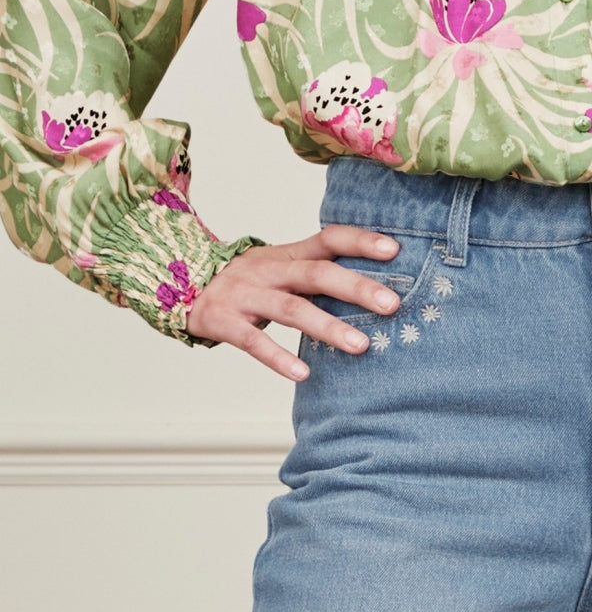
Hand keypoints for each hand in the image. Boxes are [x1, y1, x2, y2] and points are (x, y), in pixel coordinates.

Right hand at [184, 225, 403, 379]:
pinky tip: (303, 373)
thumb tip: (373, 288)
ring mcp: (245, 295)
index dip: (360, 241)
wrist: (177, 284)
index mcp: (287, 254)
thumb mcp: (279, 267)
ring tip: (361, 345)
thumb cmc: (247, 282)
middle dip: (356, 288)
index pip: (328, 239)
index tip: (395, 250)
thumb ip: (316, 272)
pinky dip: (278, 357)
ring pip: (291, 308)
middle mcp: (269, 270)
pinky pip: (253, 340)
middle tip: (392, 304)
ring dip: (328, 327)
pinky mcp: (223, 321)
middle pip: (317, 273)